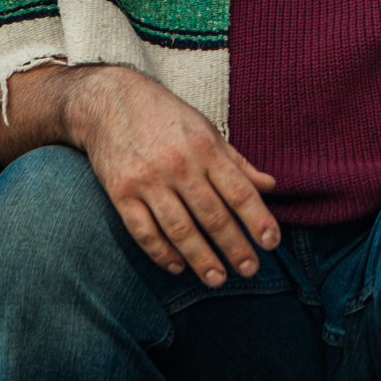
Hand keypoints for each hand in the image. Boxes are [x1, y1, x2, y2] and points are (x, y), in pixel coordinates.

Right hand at [33, 65, 279, 284]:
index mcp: (206, 149)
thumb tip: (271, 186)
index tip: (272, 243)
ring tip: (218, 279)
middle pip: (212, 215)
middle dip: (234, 247)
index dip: (258, 219)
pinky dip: (161, 252)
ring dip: (201, 258)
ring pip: (180, 229)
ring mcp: (148, 180)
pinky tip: (177, 266)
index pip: (239, 191)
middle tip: (250, 270)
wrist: (109, 101)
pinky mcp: (121, 192)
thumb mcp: (207, 131)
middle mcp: (179, 166)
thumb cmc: (166, 117)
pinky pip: (143, 230)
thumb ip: (238, 163)